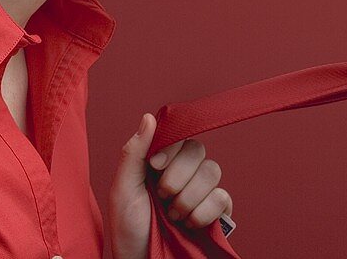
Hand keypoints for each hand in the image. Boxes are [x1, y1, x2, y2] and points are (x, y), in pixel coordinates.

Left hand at [108, 113, 233, 258]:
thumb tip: (149, 117)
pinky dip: (204, 211)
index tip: (155, 166)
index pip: (180, 137)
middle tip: (161, 197)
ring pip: (212, 171)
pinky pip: (222, 197)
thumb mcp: (123, 189)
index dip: (171, 149)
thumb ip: (134, 152)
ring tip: (173, 215)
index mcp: (162, 163)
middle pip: (198, 151)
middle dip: (177, 178)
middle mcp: (185, 173)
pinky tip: (190, 223)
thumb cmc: (127, 229)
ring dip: (189, 197)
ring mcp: (202, 192)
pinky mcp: (216, 211)